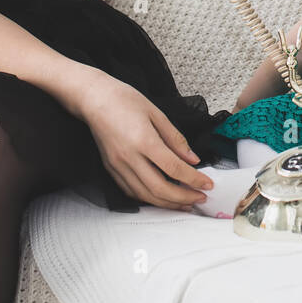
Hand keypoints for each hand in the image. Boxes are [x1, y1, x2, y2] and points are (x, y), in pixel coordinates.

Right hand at [58, 66, 213, 210]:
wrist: (94, 99)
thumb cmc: (124, 100)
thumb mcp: (157, 113)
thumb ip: (176, 139)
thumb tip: (193, 159)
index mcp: (144, 140)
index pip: (174, 168)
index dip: (194, 180)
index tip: (207, 184)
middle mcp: (129, 157)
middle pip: (160, 188)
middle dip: (183, 198)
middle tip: (200, 198)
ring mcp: (117, 166)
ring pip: (145, 195)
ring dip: (167, 203)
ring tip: (185, 203)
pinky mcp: (111, 170)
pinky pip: (131, 192)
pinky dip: (149, 199)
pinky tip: (161, 198)